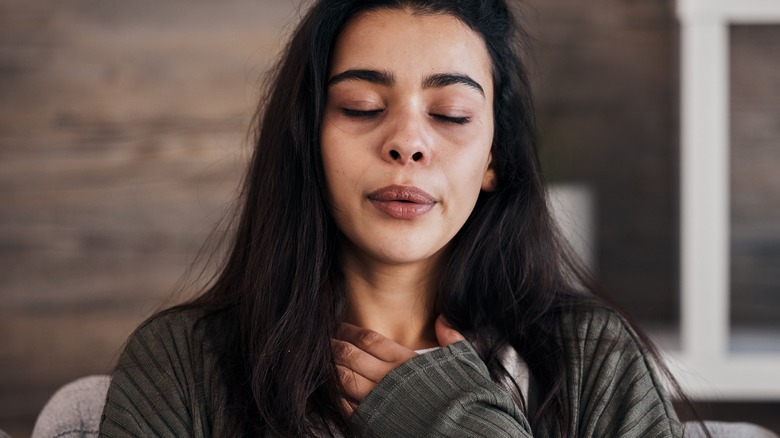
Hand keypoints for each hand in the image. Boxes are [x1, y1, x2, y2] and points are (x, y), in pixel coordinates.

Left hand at [332, 316, 465, 414]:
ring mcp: (379, 402)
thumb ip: (451, 339)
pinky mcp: (374, 424)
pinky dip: (337, 396)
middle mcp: (388, 379)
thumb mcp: (465, 362)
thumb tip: (443, 319)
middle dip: (335, 346)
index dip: (351, 332)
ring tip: (324, 360)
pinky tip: (332, 388)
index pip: (370, 340)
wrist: (464, 433)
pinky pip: (347, 407)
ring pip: (345, 379)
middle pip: (351, 356)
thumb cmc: (467, 399)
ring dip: (332, 367)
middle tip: (324, 340)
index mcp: (406, 362)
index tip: (340, 327)